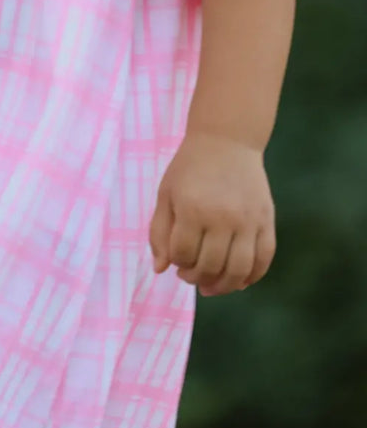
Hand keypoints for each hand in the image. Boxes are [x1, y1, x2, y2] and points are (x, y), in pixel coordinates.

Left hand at [149, 130, 276, 295]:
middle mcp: (223, 217)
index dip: (177, 263)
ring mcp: (248, 220)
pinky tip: (238, 281)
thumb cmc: (190, 169)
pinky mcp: (266, 220)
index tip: (176, 260)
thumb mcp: (166, 194)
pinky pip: (264, 259)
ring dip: (223, 286)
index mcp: (193, 209)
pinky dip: (252, 276)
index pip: (183, 254)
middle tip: (189, 274)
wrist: (227, 141)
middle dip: (195, 277)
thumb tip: (160, 269)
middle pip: (210, 266)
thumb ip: (159, 232)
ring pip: (238, 270)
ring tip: (210, 286)